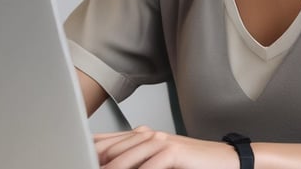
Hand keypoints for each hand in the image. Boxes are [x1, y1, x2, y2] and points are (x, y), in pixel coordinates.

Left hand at [94, 126, 239, 168]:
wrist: (225, 161)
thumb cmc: (192, 165)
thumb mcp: (157, 162)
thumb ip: (132, 159)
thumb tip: (106, 164)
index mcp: (140, 134)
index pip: (102, 141)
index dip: (86, 152)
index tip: (75, 160)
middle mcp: (147, 134)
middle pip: (108, 150)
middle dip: (96, 164)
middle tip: (81, 167)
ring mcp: (160, 141)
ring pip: (123, 159)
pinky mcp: (173, 151)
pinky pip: (148, 166)